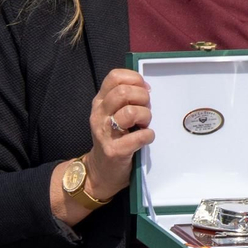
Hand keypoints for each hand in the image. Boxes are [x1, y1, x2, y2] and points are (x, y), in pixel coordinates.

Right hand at [85, 68, 154, 200]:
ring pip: (131, 112)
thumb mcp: (113, 114)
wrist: (101, 171)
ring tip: (145, 124)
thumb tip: (147, 88)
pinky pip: (139, 136)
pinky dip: (148, 136)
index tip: (145, 89)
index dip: (134, 79)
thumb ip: (125, 100)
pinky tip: (146, 138)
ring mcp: (104, 132)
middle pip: (123, 92)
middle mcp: (99, 114)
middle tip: (146, 109)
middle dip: (143, 98)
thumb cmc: (114, 139)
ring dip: (145, 116)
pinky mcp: (114, 150)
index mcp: (100, 102)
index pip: (114, 77)